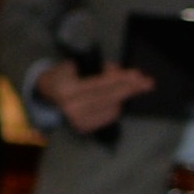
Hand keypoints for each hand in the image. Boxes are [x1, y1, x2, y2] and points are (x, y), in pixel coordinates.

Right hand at [32, 62, 154, 136]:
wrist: (46, 94)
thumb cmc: (63, 75)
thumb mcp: (75, 65)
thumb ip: (97, 69)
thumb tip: (118, 72)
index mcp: (66, 90)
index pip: (99, 85)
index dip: (119, 79)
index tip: (136, 74)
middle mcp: (71, 108)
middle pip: (109, 97)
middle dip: (130, 88)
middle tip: (147, 82)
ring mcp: (77, 121)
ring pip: (112, 108)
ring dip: (125, 96)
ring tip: (131, 85)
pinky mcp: (84, 128)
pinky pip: (110, 117)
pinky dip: (117, 106)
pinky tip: (119, 98)